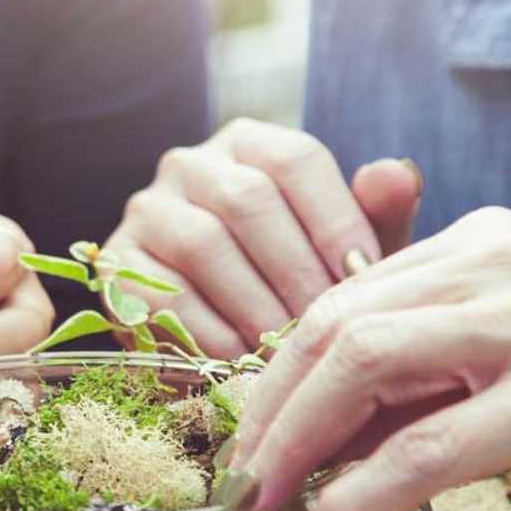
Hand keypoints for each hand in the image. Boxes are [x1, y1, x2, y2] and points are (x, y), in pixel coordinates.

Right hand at [106, 118, 421, 357]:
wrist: (224, 345)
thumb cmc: (295, 288)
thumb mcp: (340, 254)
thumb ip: (374, 216)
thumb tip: (395, 174)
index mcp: (249, 145)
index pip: (296, 159)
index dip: (336, 219)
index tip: (366, 278)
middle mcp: (190, 164)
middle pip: (248, 201)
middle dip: (296, 272)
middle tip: (328, 329)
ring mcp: (146, 211)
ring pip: (202, 243)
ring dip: (253, 305)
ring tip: (289, 351)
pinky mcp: (115, 265)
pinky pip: (161, 294)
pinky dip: (207, 335)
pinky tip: (241, 366)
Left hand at [231, 207, 510, 510]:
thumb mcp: (499, 353)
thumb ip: (412, 370)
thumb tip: (306, 430)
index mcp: (475, 244)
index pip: (339, 300)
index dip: (275, 374)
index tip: (244, 437)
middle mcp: (496, 263)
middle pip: (336, 326)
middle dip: (270, 410)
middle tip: (239, 479)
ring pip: (368, 366)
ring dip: (297, 444)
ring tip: (264, 506)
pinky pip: (433, 444)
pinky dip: (365, 492)